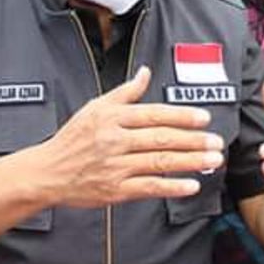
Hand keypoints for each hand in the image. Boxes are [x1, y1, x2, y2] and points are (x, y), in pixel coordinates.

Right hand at [42, 66, 223, 207]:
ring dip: (190, 161)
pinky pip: (149, 188)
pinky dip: (171, 187)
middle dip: (194, 140)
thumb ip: (125, 92)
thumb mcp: (94, 108)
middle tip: (217, 142)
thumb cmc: (72, 139)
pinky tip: (191, 185)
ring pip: (159, 162)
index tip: (204, 118)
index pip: (154, 114)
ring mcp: (115, 166)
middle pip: (162, 138)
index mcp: (112, 118)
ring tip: (212, 161)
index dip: (182, 116)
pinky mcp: (114, 190)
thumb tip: (146, 72)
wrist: (47, 172)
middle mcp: (114, 140)